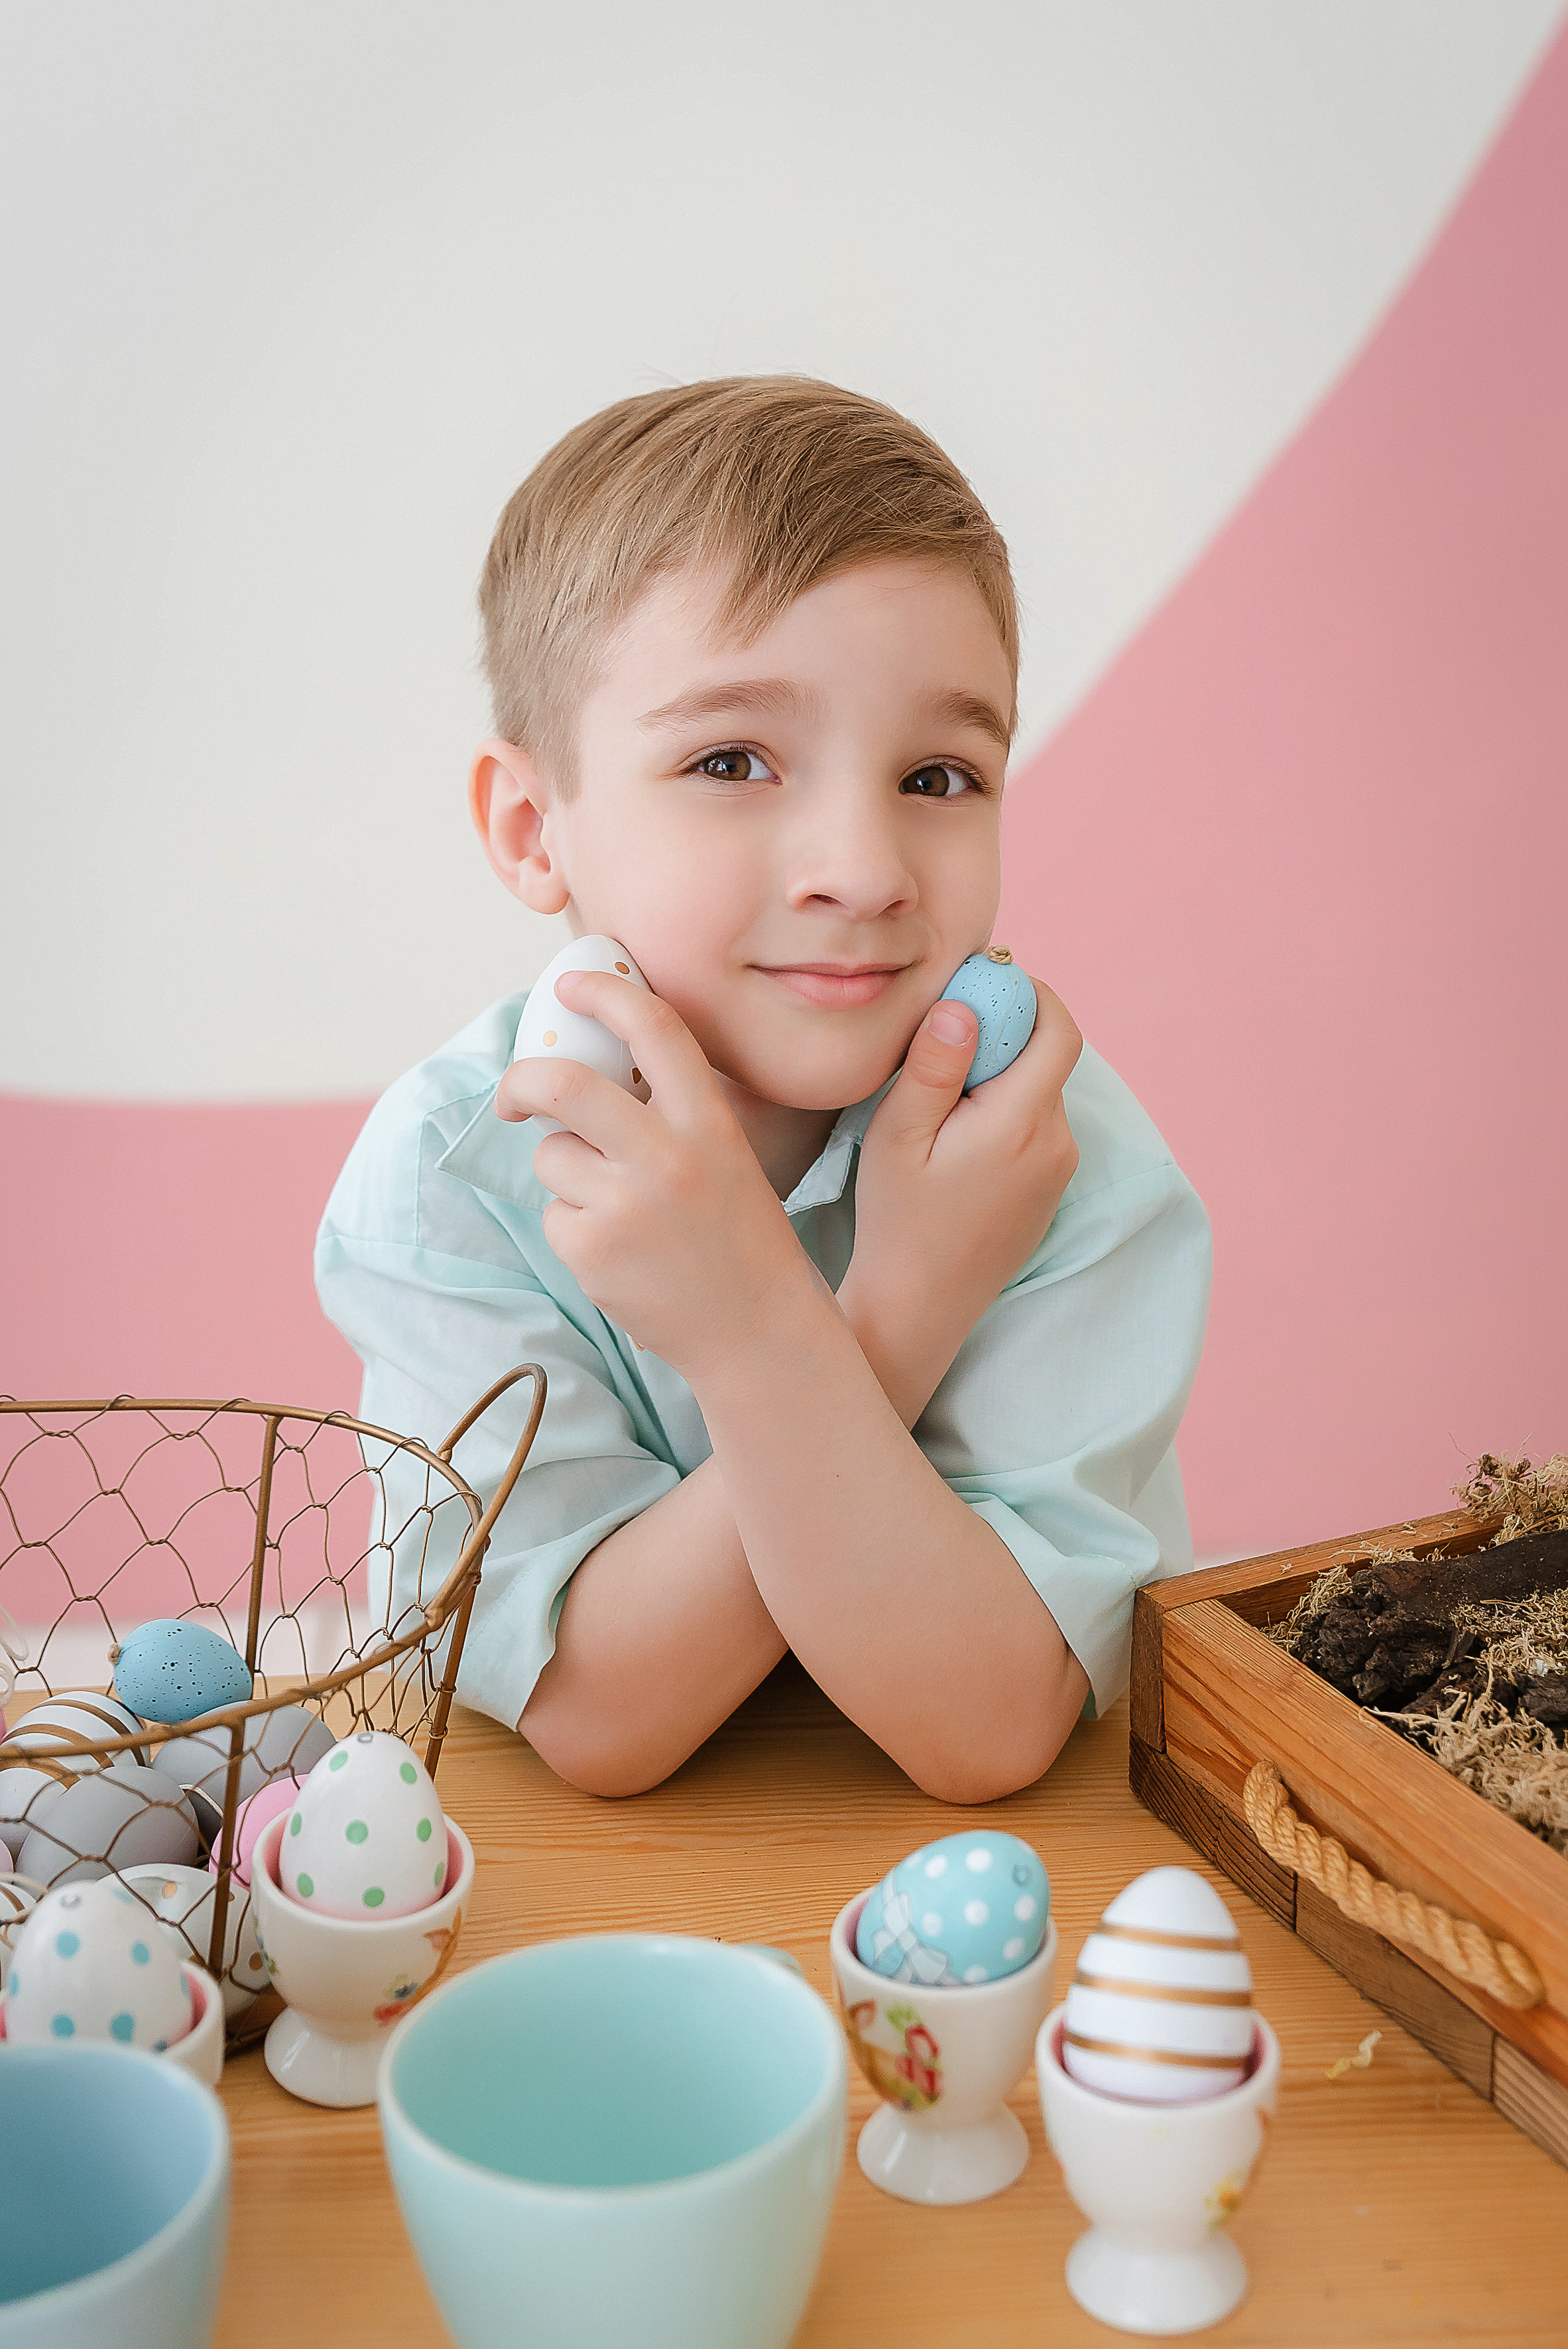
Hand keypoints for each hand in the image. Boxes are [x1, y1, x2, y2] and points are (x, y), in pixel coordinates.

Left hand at [495, 971, 818, 1379]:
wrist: (756, 1329)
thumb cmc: (737, 1235)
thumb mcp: (723, 1154)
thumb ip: (668, 1110)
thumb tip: (589, 1065)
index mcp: (708, 1122)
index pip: (653, 1029)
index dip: (604, 993)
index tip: (570, 986)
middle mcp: (667, 1156)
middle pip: (563, 1085)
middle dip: (522, 1080)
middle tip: (514, 1095)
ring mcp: (625, 1206)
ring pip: (553, 1156)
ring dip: (568, 1173)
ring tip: (619, 1209)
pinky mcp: (592, 1251)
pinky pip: (555, 1214)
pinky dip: (575, 1228)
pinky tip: (620, 1252)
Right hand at [839, 979, 1082, 1422]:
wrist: (918, 1306)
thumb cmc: (898, 1221)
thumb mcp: (899, 1136)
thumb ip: (933, 1066)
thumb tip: (963, 1006)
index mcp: (1023, 1123)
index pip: (1058, 1030)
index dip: (1030, 992)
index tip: (985, 979)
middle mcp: (1056, 1144)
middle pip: (1048, 1057)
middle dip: (1006, 1032)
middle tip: (946, 1031)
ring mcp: (1057, 1171)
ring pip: (1039, 1093)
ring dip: (1001, 1075)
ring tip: (940, 1094)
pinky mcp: (1048, 1191)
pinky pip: (1035, 1128)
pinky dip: (1004, 1111)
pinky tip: (954, 1135)